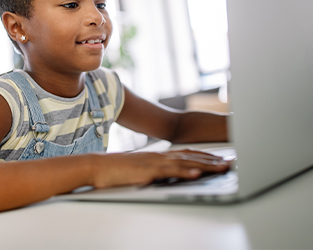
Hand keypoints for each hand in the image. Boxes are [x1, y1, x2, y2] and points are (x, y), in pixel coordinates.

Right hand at [89, 149, 228, 188]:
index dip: (205, 156)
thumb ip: (155, 171)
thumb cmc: (118, 170)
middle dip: (212, 160)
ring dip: (206, 165)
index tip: (220, 159)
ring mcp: (155, 162)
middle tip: (230, 162)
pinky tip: (197, 174)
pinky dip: (185, 172)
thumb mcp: (141, 170)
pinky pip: (169, 172)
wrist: (99, 167)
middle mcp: (160, 156)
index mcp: (159, 156)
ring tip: (223, 167)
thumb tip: (167, 176)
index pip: (187, 154)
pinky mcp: (148, 171)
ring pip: (185, 162)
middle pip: (191, 157)